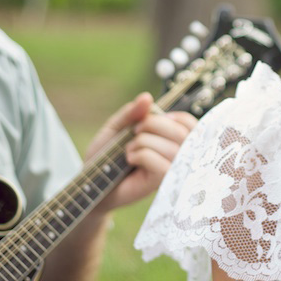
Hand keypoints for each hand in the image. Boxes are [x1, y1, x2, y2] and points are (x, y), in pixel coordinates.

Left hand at [85, 92, 196, 209]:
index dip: (172, 116)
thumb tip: (147, 97)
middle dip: (153, 124)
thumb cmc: (106, 156)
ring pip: (172, 148)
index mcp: (170, 139)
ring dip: (144, 142)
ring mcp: (171, 171)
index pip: (188, 124)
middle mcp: (176, 155)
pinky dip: (142, 155)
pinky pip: (162, 165)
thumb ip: (132, 112)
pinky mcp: (162, 184)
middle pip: (181, 132)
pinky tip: (130, 160)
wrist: (92, 182)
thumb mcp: (116, 127)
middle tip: (134, 131)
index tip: (148, 119)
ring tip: (129, 149)